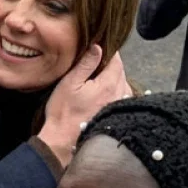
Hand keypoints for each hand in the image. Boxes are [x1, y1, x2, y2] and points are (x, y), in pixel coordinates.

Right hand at [39, 46, 131, 164]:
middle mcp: (118, 95)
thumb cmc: (63, 112)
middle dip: (113, 64)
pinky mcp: (117, 116)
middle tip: (100, 60)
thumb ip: (86, 64)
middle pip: (122, 72)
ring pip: (124, 84)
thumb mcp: (70, 83)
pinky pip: (123, 97)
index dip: (111, 52)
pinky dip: (118, 90)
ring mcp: (119, 107)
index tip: (103, 47)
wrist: (64, 141)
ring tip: (103, 76)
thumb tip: (98, 47)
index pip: (117, 61)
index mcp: (108, 85)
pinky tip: (107, 92)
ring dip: (116, 77)